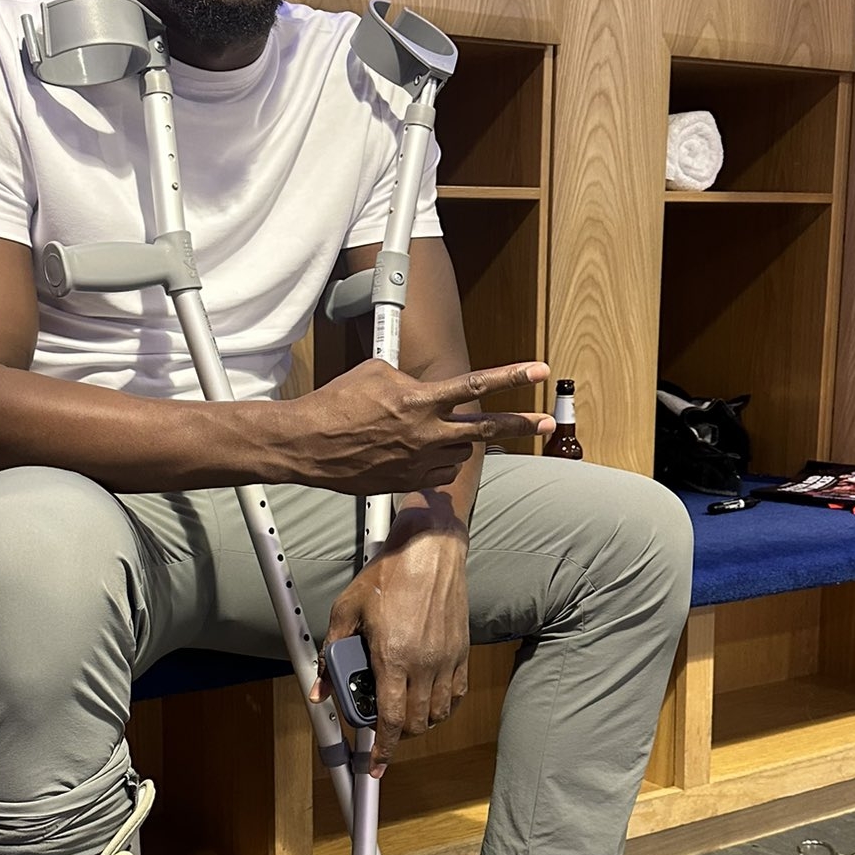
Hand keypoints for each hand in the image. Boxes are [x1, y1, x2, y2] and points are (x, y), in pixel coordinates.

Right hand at [283, 360, 552, 497]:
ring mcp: (419, 461)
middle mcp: (426, 433)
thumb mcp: (374, 372)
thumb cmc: (336, 404)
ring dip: (458, 441)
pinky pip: (437, 472)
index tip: (539, 372)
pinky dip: (436, 462)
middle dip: (521, 425)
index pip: (477, 386)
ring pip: (460, 452)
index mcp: (420, 400)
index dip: (513, 377)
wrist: (308, 444)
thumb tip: (420, 383)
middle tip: (546, 422)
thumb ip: (408, 377)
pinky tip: (418, 453)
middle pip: (487, 429)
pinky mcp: (407, 482)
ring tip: (438, 433)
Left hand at [311, 509, 470, 773]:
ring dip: (421, 724)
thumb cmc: (388, 574)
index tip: (374, 766)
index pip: (390, 720)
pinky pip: (456, 694)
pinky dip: (443, 706)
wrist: (430, 550)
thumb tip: (318, 689)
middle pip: (416, 724)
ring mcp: (446, 659)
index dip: (382, 750)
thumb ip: (330, 653)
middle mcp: (423, 664)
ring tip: (405, 716)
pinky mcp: (461, 651)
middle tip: (383, 730)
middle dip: (398, 737)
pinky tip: (430, 701)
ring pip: (438, 714)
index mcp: (392, 657)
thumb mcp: (346, 609)